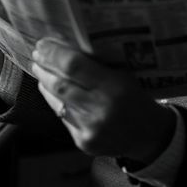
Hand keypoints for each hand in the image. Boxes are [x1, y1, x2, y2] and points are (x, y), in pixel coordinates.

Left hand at [32, 37, 175, 164]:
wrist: (149, 135)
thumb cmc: (135, 99)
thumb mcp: (123, 76)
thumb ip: (95, 66)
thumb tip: (63, 48)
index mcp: (115, 87)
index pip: (74, 66)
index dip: (54, 54)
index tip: (42, 44)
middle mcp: (101, 109)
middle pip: (60, 85)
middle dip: (44, 68)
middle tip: (37, 56)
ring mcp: (90, 129)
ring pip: (57, 102)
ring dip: (45, 84)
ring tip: (41, 71)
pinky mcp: (83, 142)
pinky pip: (62, 118)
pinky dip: (55, 102)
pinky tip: (54, 93)